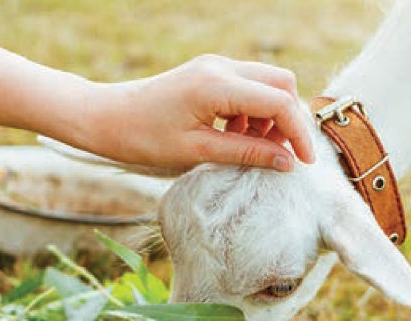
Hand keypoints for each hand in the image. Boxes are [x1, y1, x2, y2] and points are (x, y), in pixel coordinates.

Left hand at [89, 55, 313, 171]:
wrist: (106, 117)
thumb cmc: (143, 137)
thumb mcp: (196, 151)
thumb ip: (245, 153)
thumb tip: (287, 162)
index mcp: (216, 85)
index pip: (278, 102)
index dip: (298, 133)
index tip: (303, 163)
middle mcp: (221, 67)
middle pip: (281, 84)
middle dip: (289, 120)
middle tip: (281, 155)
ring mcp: (216, 66)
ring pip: (267, 84)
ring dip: (271, 117)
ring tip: (251, 148)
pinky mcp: (210, 73)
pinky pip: (248, 87)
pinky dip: (253, 113)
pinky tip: (235, 137)